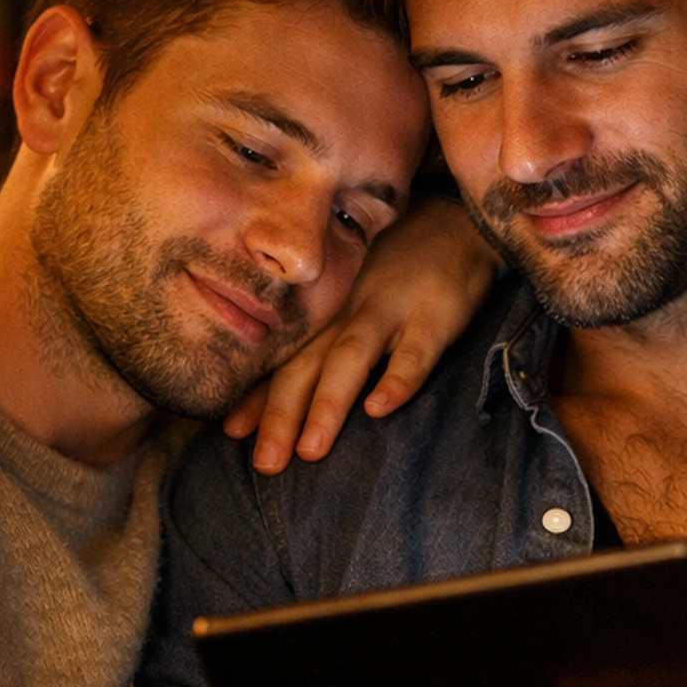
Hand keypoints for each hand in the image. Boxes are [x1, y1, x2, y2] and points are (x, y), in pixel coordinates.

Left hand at [223, 195, 497, 473]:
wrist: (455, 222)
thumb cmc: (394, 270)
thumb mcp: (350, 300)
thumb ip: (318, 345)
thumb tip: (273, 402)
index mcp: (324, 315)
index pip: (283, 360)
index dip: (257, 396)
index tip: (231, 433)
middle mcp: (346, 312)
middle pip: (306, 365)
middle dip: (281, 415)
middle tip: (266, 464)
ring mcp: (390, 310)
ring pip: (350, 358)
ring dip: (328, 403)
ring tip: (310, 450)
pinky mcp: (435, 316)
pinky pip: (415, 352)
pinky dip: (398, 379)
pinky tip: (381, 409)